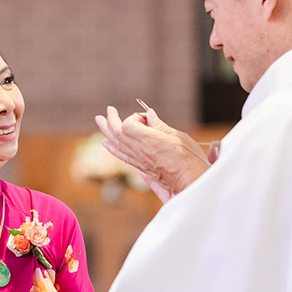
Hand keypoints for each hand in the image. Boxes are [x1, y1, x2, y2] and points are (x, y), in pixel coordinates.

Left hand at [95, 105, 210, 199]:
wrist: (191, 182)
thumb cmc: (190, 159)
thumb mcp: (178, 136)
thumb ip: (160, 125)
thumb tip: (149, 114)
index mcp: (149, 140)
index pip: (128, 125)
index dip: (133, 117)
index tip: (145, 117)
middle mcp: (140, 151)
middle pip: (117, 133)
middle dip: (111, 120)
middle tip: (109, 110)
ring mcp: (140, 160)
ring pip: (117, 145)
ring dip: (106, 131)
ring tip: (100, 121)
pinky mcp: (142, 168)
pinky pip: (122, 156)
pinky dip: (112, 148)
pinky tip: (106, 143)